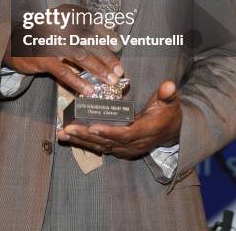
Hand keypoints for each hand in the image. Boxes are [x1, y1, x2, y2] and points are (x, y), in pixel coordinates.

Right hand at [3, 4, 123, 95]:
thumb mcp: (62, 26)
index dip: (107, 34)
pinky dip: (78, 81)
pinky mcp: (42, 59)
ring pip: (80, 56)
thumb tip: (110, 40)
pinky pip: (64, 72)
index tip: (118, 46)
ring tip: (110, 80)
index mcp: (66, 13)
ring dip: (98, 70)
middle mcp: (59, 24)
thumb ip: (82, 30)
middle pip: (89, 41)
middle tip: (119, 70)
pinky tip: (89, 90)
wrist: (15, 43)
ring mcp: (50, 41)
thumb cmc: (46, 35)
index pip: (92, 22)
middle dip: (107, 57)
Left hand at [57, 80, 181, 156]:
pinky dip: (85, 143)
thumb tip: (169, 86)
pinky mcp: (120, 149)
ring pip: (101, 146)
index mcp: (146, 131)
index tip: (93, 127)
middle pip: (108, 141)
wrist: (172, 131)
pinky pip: (101, 147)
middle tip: (68, 129)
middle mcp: (135, 143)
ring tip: (62, 134)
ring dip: (81, 141)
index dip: (110, 132)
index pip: (126, 134)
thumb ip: (168, 94)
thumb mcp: (170, 101)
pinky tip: (70, 138)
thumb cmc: (169, 112)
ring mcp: (127, 148)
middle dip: (86, 136)